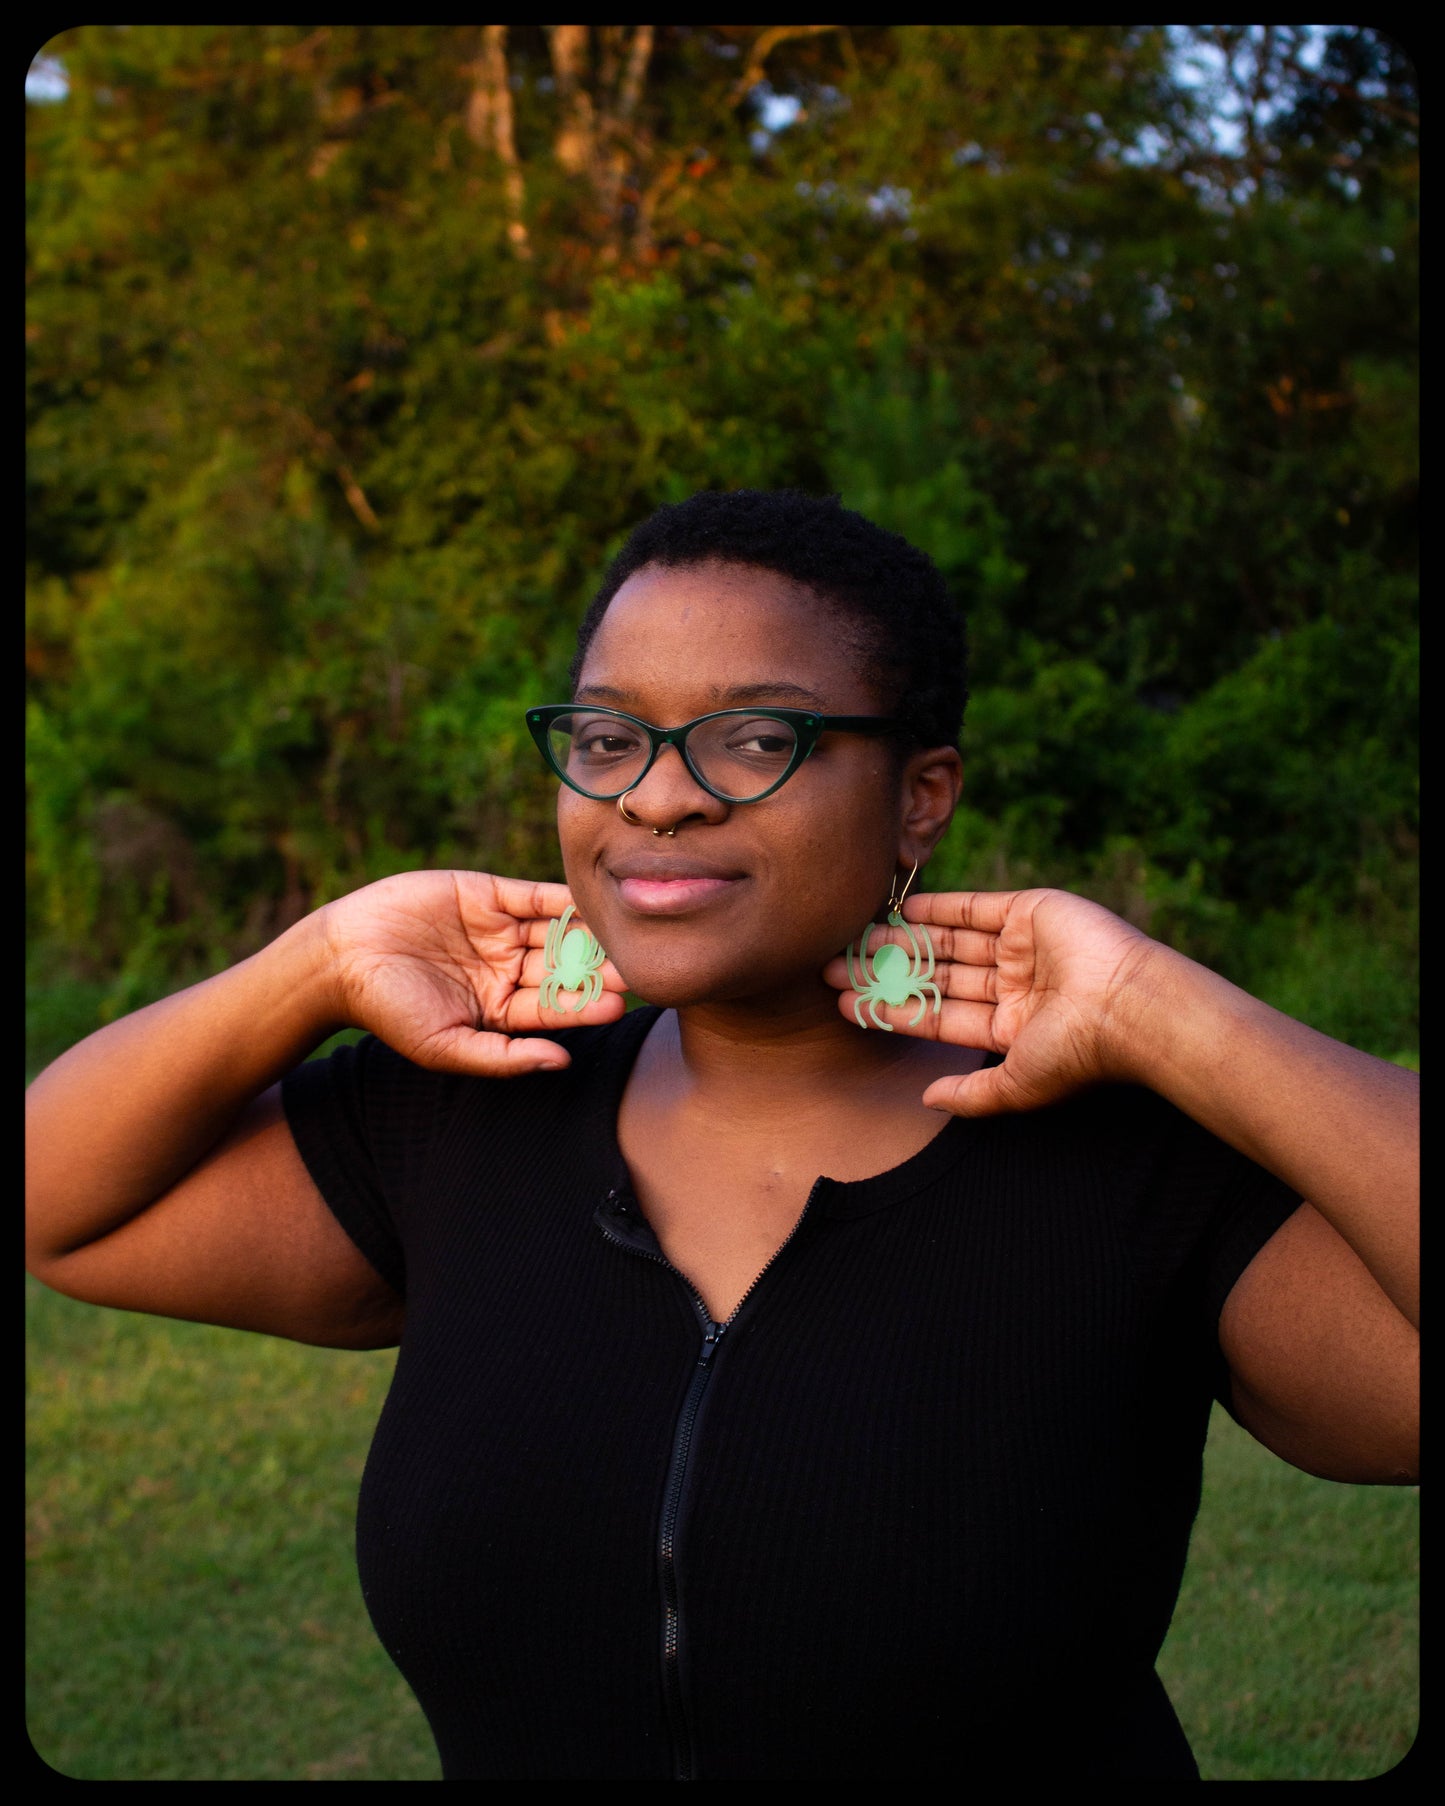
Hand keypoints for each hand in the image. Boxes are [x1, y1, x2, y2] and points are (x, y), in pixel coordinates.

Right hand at [317, 870, 626, 1076]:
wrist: (340, 958)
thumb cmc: (390, 1012)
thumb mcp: (446, 1047)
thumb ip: (504, 1058)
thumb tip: (561, 1063)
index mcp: (503, 1009)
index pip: (555, 1009)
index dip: (584, 1006)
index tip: (617, 1006)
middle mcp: (509, 969)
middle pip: (564, 968)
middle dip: (597, 969)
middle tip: (635, 967)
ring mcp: (501, 930)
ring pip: (556, 931)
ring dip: (586, 934)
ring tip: (620, 934)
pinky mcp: (488, 894)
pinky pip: (533, 896)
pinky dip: (561, 898)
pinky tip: (590, 900)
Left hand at [824, 887, 1156, 1115]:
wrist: (1127, 1005)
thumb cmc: (1076, 1053)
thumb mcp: (1015, 1085)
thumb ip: (970, 1095)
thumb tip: (926, 1100)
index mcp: (1010, 1027)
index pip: (936, 1016)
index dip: (892, 1009)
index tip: (846, 1004)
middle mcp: (1012, 985)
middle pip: (934, 976)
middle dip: (886, 973)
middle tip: (835, 967)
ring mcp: (1019, 948)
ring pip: (947, 941)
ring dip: (902, 941)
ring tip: (854, 940)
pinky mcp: (1030, 912)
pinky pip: (974, 908)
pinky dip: (938, 907)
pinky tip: (900, 913)